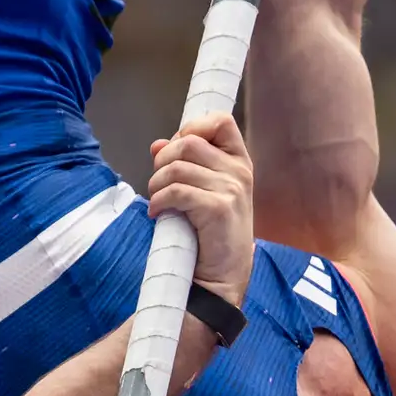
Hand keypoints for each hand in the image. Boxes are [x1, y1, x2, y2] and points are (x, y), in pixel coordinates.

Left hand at [148, 109, 254, 299]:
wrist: (222, 275)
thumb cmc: (212, 232)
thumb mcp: (203, 191)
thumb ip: (184, 164)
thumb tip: (157, 144)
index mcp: (239, 162)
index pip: (221, 121)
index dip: (192, 128)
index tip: (177, 150)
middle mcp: (239, 171)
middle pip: (188, 142)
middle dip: (163, 160)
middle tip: (159, 182)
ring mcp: (231, 189)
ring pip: (177, 167)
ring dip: (157, 183)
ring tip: (157, 200)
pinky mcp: (218, 208)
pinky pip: (176, 191)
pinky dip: (159, 201)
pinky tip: (157, 212)